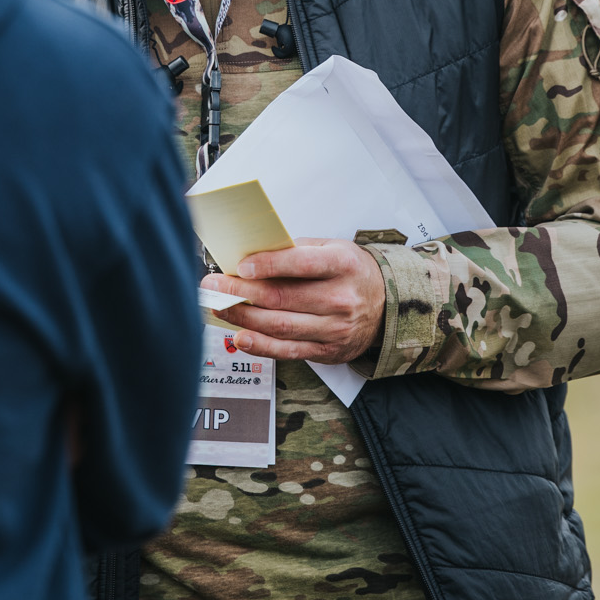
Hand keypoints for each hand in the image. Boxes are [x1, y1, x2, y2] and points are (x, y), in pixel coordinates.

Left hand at [200, 239, 385, 364]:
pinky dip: (261, 346)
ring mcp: (335, 328)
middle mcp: (341, 298)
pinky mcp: (328, 351)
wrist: (386, 305)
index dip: (268, 265)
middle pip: (283, 298)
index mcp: (342, 264)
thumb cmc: (351, 272)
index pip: (301, 264)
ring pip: (280, 326)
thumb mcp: (332, 249)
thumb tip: (252, 254)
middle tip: (213, 285)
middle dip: (241, 292)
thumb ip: (296, 251)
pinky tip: (240, 336)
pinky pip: (288, 350)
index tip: (240, 266)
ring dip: (243, 317)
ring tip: (217, 307)